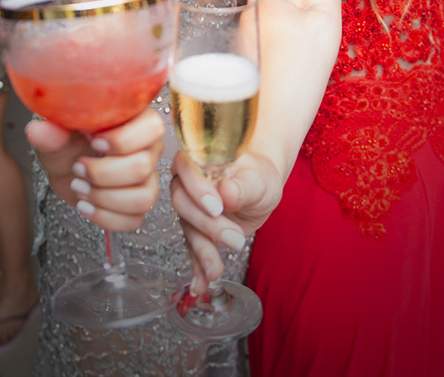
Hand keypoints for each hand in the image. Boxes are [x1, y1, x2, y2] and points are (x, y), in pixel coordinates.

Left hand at [25, 107, 164, 231]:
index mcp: (136, 121)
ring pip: (143, 197)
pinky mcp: (139, 203)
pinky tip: (85, 206)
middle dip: (102, 173)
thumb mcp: (57, 137)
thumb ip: (51, 134)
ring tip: (78, 188)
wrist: (67, 170)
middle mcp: (148, 148)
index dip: (123, 140)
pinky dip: (105, 217)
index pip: (152, 127)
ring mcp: (148, 178)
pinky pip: (135, 220)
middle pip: (143, 167)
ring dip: (104, 197)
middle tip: (77, 168)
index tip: (93, 142)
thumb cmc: (68, 146)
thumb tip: (39, 130)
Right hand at [170, 150, 282, 294]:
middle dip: (207, 225)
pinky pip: (193, 248)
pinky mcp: (195, 228)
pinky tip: (200, 285)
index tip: (218, 207)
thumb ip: (244, 186)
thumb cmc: (259, 176)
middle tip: (235, 238)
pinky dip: (198, 267)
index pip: (187, 169)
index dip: (198, 189)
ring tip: (216, 271)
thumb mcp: (260, 179)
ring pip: (188, 228)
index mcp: (199, 158)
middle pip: (183, 202)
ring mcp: (188, 206)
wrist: (260, 188)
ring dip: (202, 251)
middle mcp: (186, 181)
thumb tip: (227, 192)